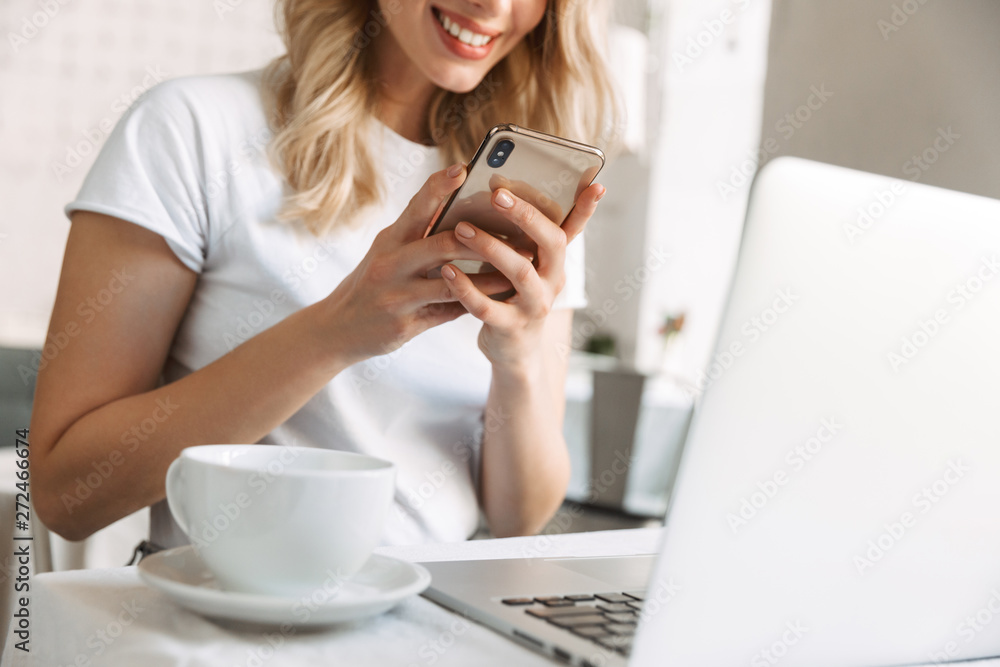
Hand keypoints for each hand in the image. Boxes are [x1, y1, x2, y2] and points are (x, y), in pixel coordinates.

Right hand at [319, 164, 514, 363]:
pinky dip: (476, 302)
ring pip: (451, 281)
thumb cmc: (373, 282)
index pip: (415, 207)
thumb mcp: (388, 252)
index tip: (463, 168)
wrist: (339, 328)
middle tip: (516, 230)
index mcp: (389, 240)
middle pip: (440, 244)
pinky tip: (500, 297)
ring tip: (519, 266)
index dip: (438, 187)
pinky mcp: (404, 323)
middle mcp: (390, 263)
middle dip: (482, 238)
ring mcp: (396, 295)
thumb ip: (419, 234)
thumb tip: (464, 213)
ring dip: (489, 275)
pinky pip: (448, 311)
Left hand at [441, 183, 605, 367]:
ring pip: (520, 272)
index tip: (594, 182)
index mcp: (556, 261)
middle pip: (551, 243)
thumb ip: (525, 235)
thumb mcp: (528, 264)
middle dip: (526, 216)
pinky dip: (465, 288)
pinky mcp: (510, 328)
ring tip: (461, 228)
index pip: (572, 228)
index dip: (586, 208)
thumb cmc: (514, 296)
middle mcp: (552, 281)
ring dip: (491, 248)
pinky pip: (487, 307)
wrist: (514, 351)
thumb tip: (505, 190)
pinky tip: (447, 270)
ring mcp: (534, 306)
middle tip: (497, 193)